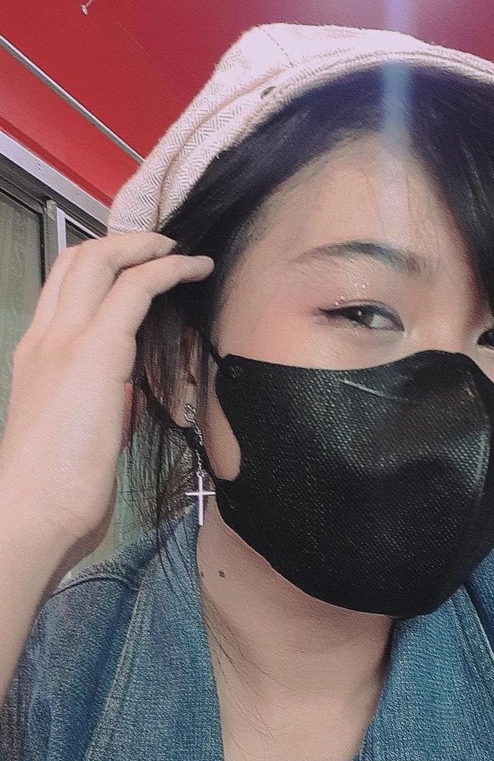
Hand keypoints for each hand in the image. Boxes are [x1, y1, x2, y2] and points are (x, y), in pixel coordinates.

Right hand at [0, 231, 212, 565]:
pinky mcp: (95, 354)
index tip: (140, 267)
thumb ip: (100, 409)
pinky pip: (136, 288)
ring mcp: (65, 341)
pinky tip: (195, 269)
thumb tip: (126, 398)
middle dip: (125, 242)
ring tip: (183, 252)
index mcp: (36, 357)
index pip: (63, 288)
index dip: (102, 266)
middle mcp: (45, 340)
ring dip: (148, 246)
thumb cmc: (53, 494)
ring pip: (101, 259)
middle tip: (165, 247)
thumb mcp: (78, 437)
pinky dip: (169, 268)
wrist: (30, 518)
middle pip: (78, 259)